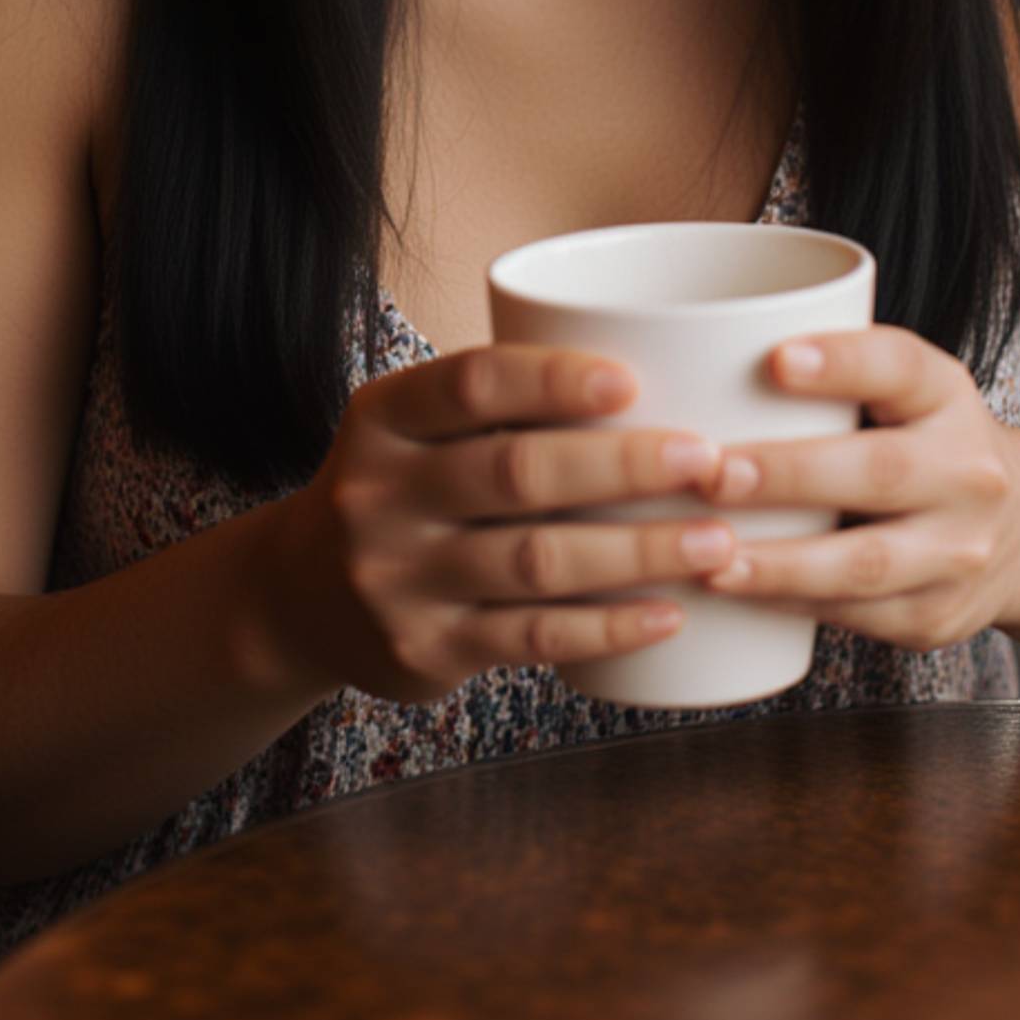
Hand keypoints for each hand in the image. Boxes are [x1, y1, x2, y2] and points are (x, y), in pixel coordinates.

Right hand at [264, 345, 744, 704]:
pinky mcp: (425, 651)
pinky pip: (532, 637)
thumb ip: (500, 406)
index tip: (633, 378)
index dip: (554, 379)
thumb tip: (660, 368)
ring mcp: (399, 578)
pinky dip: (608, 626)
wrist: (301, 595)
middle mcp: (381, 494)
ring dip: (640, 551)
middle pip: (518, 472)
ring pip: (537, 561)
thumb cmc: (404, 487)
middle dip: (626, 466)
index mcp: (383, 417)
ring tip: (718, 540)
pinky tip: (669, 614)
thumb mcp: (414, 428)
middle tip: (710, 460)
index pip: (471, 383)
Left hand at [688, 326, 1019, 655]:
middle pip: (882, 470)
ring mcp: (958, 551)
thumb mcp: (903, 393)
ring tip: (713, 556)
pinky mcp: (936, 615)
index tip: (775, 358)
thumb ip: (829, 379)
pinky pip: (857, 614)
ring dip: (783, 562)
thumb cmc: (923, 444)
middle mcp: (966, 472)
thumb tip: (694, 360)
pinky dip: (791, 603)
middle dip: (791, 473)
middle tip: (714, 472)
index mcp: (946, 397)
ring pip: (868, 561)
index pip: (901, 367)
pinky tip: (738, 590)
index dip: (841, 361)